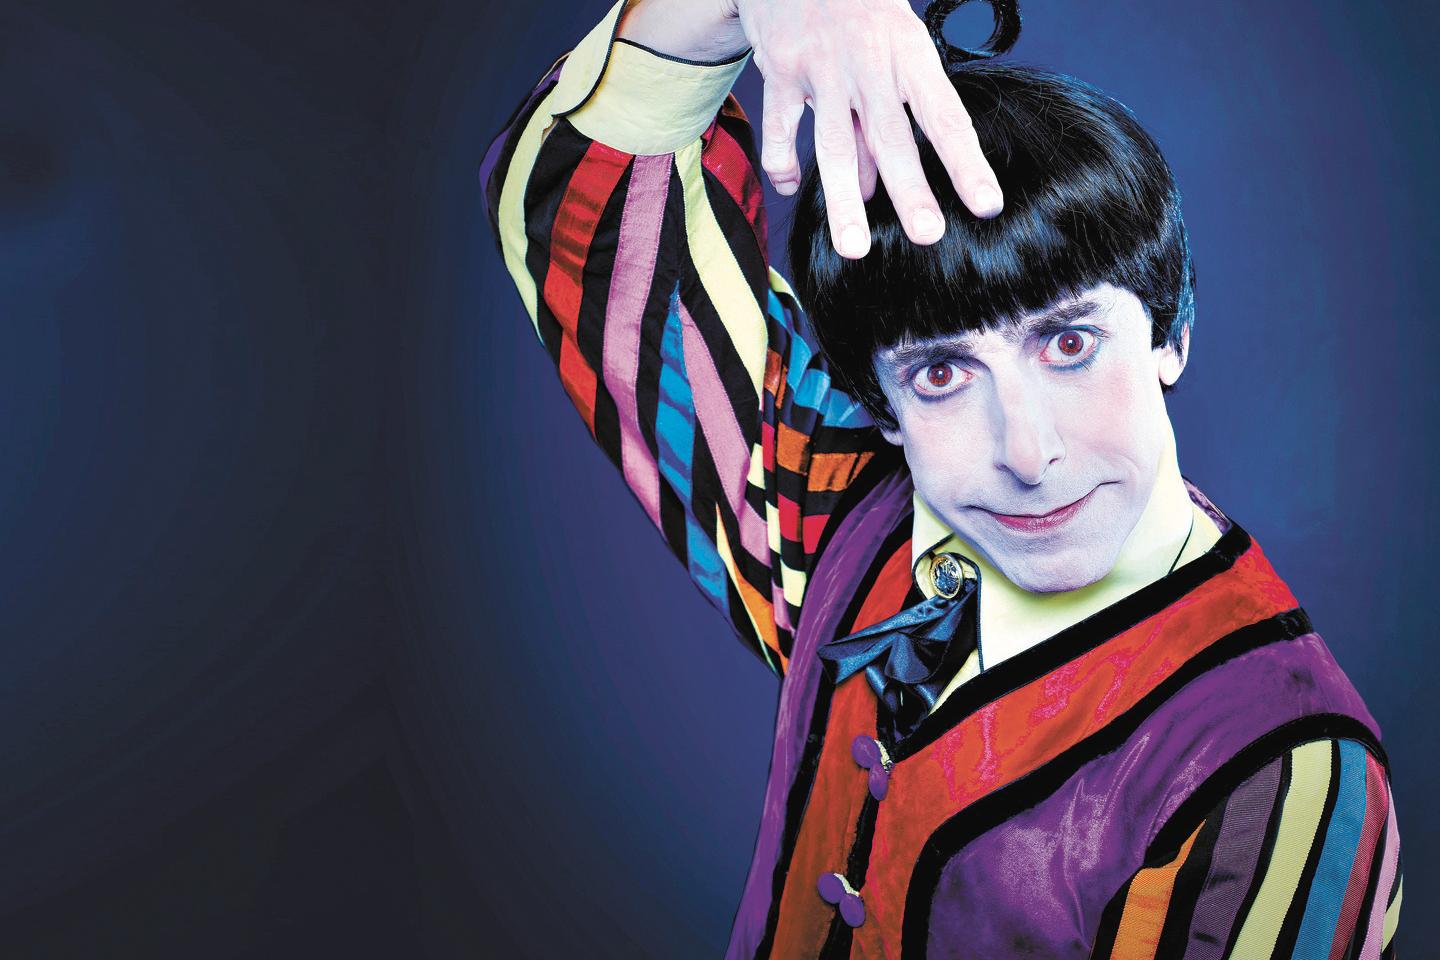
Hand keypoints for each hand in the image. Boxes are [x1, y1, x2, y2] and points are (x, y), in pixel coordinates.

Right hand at [618, 0, 1003, 257]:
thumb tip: (882, 186)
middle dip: (911, 190)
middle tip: (928, 234)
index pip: (945, 116)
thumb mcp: (893, 45)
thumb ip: (888, 113)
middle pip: (892, 136)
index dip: (966, 163)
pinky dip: (783, 164)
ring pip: (834, 142)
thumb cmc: (860, 11)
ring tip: (854, 246)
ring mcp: (821, 67)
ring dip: (844, 199)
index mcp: (909, 52)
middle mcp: (868, 61)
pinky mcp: (779, 70)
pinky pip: (780, 128)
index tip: (986, 205)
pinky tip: (793, 187)